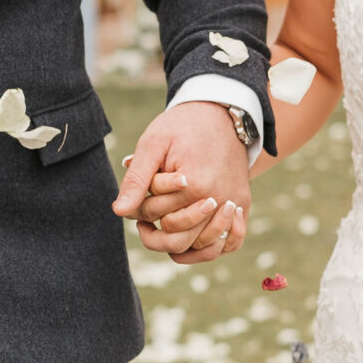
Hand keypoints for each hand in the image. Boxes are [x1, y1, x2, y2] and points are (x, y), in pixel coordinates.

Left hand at [112, 103, 251, 261]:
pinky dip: (211, 249)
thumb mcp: (153, 144)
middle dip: (155, 232)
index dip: (138, 210)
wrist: (221, 113)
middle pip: (178, 238)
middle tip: (144, 220)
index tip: (135, 199)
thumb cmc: (182, 126)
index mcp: (193, 185)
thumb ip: (136, 180)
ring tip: (165, 227)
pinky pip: (230, 244)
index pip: (155, 215)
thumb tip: (119, 212)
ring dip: (180, 243)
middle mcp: (217, 200)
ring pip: (202, 247)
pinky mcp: (243, 205)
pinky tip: (192, 237)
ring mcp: (233, 205)